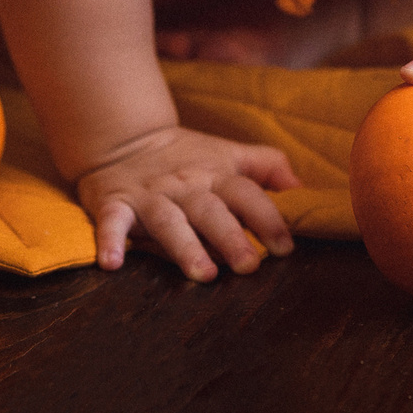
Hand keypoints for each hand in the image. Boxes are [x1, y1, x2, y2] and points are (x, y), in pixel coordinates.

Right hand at [74, 126, 300, 281]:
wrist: (123, 138)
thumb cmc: (187, 156)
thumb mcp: (229, 154)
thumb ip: (268, 167)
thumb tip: (303, 191)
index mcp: (216, 175)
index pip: (246, 194)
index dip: (268, 218)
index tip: (286, 247)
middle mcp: (185, 187)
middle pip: (211, 210)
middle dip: (230, 237)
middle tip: (250, 266)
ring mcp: (149, 196)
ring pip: (168, 221)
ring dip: (185, 247)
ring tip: (203, 274)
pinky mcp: (114, 204)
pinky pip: (111, 222)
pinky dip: (109, 241)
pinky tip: (112, 264)